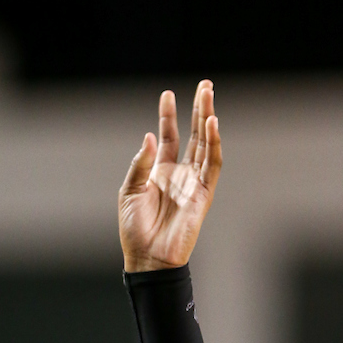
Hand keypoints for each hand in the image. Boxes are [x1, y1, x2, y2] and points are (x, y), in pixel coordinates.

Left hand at [118, 80, 221, 271]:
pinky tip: (211, 124)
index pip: (168, 136)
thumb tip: (150, 136)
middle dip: (197, 109)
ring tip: (208, 95)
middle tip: (204, 85)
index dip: (168, 116)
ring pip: (205, 144)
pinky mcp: (204, 194)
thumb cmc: (135, 229)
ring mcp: (193, 182)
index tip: (167, 93)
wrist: (147, 257)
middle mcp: (179, 174)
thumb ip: (140, 164)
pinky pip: (212, 165)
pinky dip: (213, 144)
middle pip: (192, 134)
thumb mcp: (129, 191)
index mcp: (160, 172)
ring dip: (207, 119)